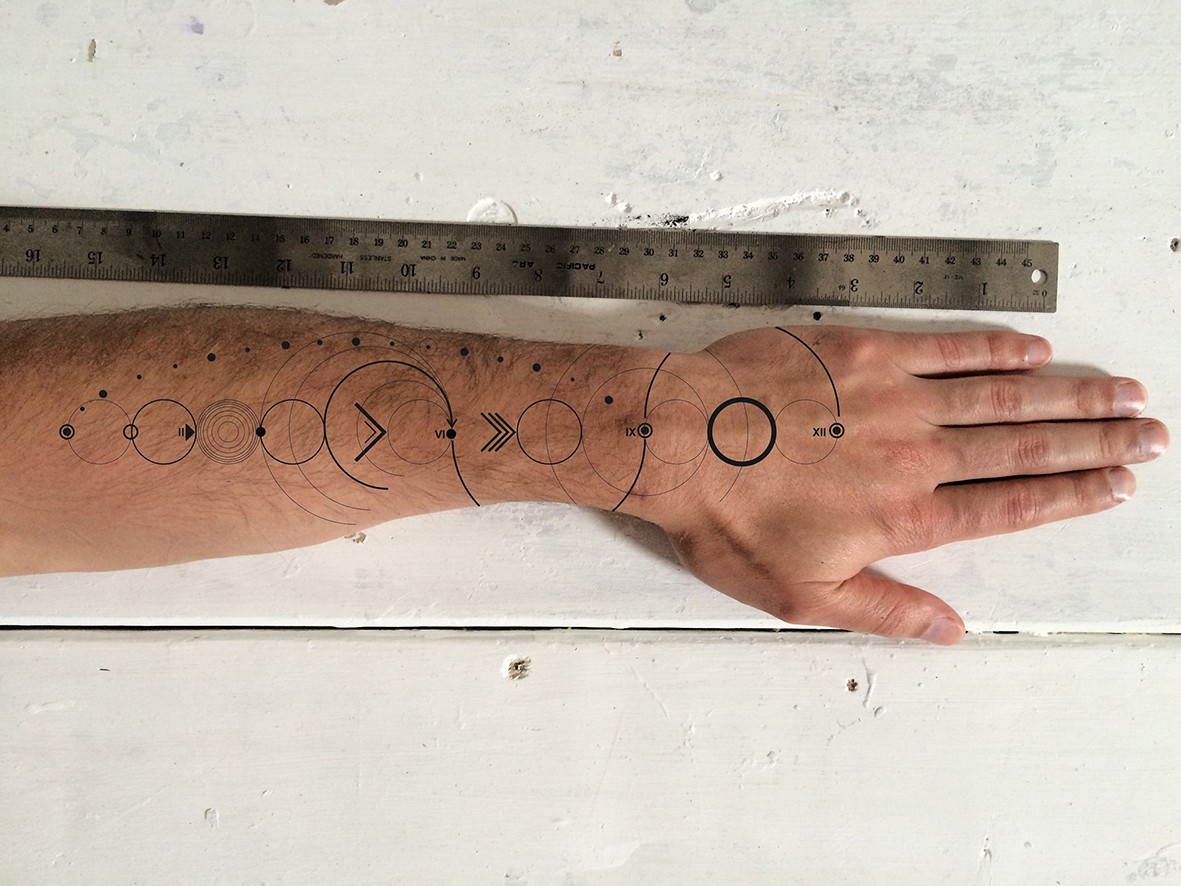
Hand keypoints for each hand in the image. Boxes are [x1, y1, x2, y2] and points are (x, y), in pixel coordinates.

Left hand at [638, 326, 1168, 643]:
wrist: (677, 441)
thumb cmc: (727, 518)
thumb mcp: (800, 594)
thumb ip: (885, 609)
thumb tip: (950, 632)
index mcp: (903, 514)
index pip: (1010, 505)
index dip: (1072, 495)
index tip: (1119, 484)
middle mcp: (913, 452)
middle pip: (1025, 447)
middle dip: (1096, 441)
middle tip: (1152, 432)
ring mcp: (892, 396)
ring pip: (1001, 395)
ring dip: (1068, 394)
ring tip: (1122, 391)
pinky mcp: (864, 349)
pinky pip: (946, 346)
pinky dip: (995, 347)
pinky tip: (1035, 347)